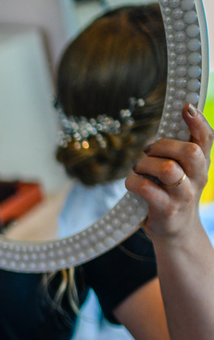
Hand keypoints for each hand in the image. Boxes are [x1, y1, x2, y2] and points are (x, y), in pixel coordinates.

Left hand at [129, 104, 212, 241]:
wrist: (176, 232)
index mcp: (202, 164)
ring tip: (139, 169)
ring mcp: (183, 195)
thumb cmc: (173, 195)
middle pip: (188, 151)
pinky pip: (146, 187)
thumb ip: (178, 151)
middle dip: (163, 145)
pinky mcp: (166, 209)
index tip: (186, 107)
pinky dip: (133, 181)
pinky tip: (133, 183)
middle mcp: (198, 178)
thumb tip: (168, 124)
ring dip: (145, 164)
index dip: (198, 121)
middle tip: (149, 152)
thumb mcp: (184, 171)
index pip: (206, 139)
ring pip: (167, 168)